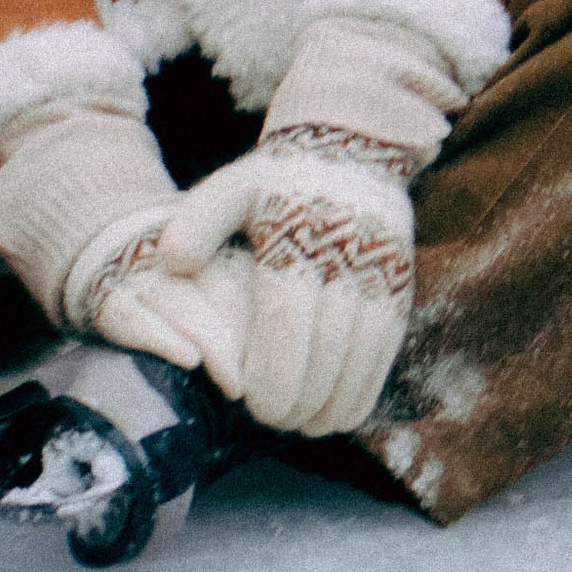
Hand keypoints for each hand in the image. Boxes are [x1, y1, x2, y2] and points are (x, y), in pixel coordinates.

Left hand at [151, 8, 461, 436]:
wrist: (353, 145)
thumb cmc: (278, 179)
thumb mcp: (233, 186)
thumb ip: (198, 223)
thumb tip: (170, 262)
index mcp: (296, 236)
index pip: (287, 323)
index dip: (273, 375)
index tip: (254, 407)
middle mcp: (344, 256)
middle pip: (326, 350)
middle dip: (298, 399)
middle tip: (274, 421)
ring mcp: (379, 271)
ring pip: (361, 357)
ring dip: (333, 402)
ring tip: (304, 426)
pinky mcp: (401, 283)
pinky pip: (387, 349)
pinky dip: (365, 388)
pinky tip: (339, 414)